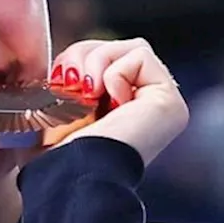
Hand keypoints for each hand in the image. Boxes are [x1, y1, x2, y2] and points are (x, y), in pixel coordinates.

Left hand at [50, 38, 188, 165]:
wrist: (71, 175)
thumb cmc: (55, 152)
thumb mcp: (54, 109)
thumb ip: (69, 80)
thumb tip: (66, 66)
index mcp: (118, 108)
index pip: (103, 58)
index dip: (76, 59)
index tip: (58, 82)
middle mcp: (144, 106)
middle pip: (117, 48)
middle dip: (83, 56)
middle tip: (70, 84)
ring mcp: (161, 103)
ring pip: (131, 47)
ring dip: (97, 62)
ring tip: (88, 94)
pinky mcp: (169, 101)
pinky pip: (142, 56)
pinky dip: (115, 72)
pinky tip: (111, 103)